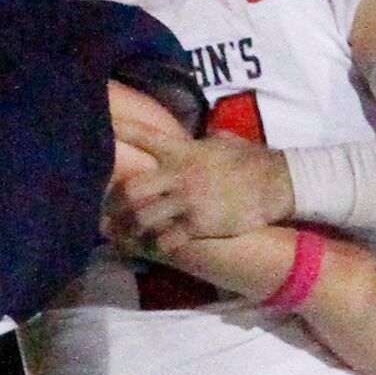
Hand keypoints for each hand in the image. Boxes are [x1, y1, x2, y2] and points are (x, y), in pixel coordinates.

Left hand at [104, 131, 294, 250]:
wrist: (274, 184)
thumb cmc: (248, 160)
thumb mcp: (222, 141)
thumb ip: (200, 141)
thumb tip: (196, 135)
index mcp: (182, 150)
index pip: (143, 136)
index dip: (118, 131)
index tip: (100, 127)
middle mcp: (180, 174)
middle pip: (132, 188)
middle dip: (116, 203)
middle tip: (105, 212)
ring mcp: (188, 201)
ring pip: (144, 217)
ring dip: (131, 228)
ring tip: (121, 236)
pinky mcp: (199, 224)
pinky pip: (167, 239)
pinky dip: (155, 244)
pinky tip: (150, 247)